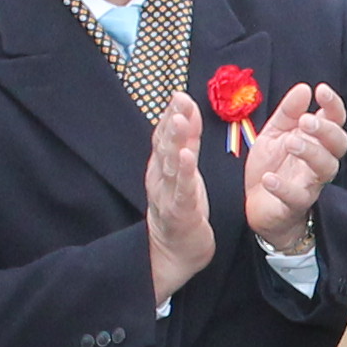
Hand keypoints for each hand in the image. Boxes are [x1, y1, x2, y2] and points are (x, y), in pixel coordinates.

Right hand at [142, 93, 213, 301]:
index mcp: (161, 167)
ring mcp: (167, 194)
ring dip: (175, 140)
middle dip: (172, 120)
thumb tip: (187, 110)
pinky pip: (181, 189)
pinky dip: (183, 172)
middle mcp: (160, 177)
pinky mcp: (179, 212)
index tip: (180, 95)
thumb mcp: (184, 171)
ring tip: (180, 120)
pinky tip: (186, 157)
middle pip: (165, 145)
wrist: (174, 252)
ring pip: (170, 163)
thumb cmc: (181, 208)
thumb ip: (187, 142)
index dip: (172, 114)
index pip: (164, 136)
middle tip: (179, 99)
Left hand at [240, 82, 346, 258]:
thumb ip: (288, 112)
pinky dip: (283, 188)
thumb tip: (304, 88)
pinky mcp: (295, 205)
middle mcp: (319, 161)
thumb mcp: (274, 133)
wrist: (258, 205)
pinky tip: (269, 178)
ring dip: (311, 153)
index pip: (336, 120)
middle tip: (305, 121)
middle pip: (338, 144)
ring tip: (290, 143)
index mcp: (317, 140)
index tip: (321, 90)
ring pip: (325, 169)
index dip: (334, 105)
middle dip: (326, 130)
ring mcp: (310, 183)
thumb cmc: (272, 166)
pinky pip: (296, 197)